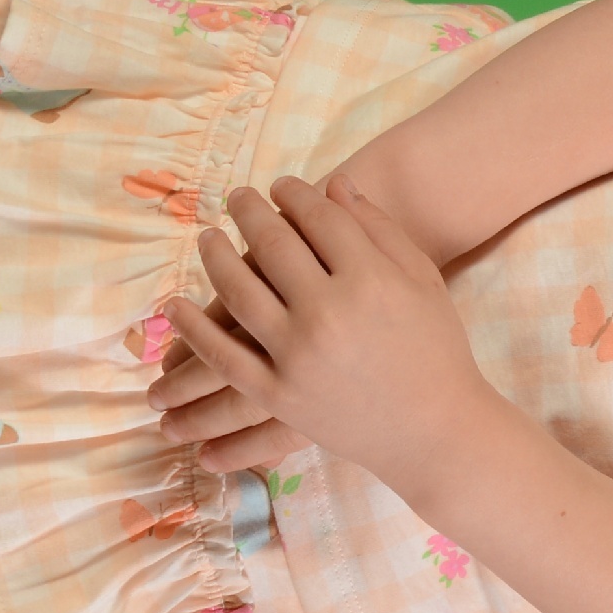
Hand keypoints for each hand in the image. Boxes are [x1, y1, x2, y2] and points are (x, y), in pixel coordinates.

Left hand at [159, 175, 499, 487]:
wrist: (436, 430)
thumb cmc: (436, 349)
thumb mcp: (421, 280)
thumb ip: (379, 229)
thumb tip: (334, 182)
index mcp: (371, 278)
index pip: (317, 218)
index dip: (293, 195)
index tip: (280, 186)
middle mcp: (329, 312)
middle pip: (273, 245)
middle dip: (248, 212)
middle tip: (235, 197)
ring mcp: (298, 355)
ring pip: (238, 292)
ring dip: (215, 257)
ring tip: (207, 238)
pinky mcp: (278, 394)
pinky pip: (222, 355)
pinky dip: (193, 329)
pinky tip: (175, 304)